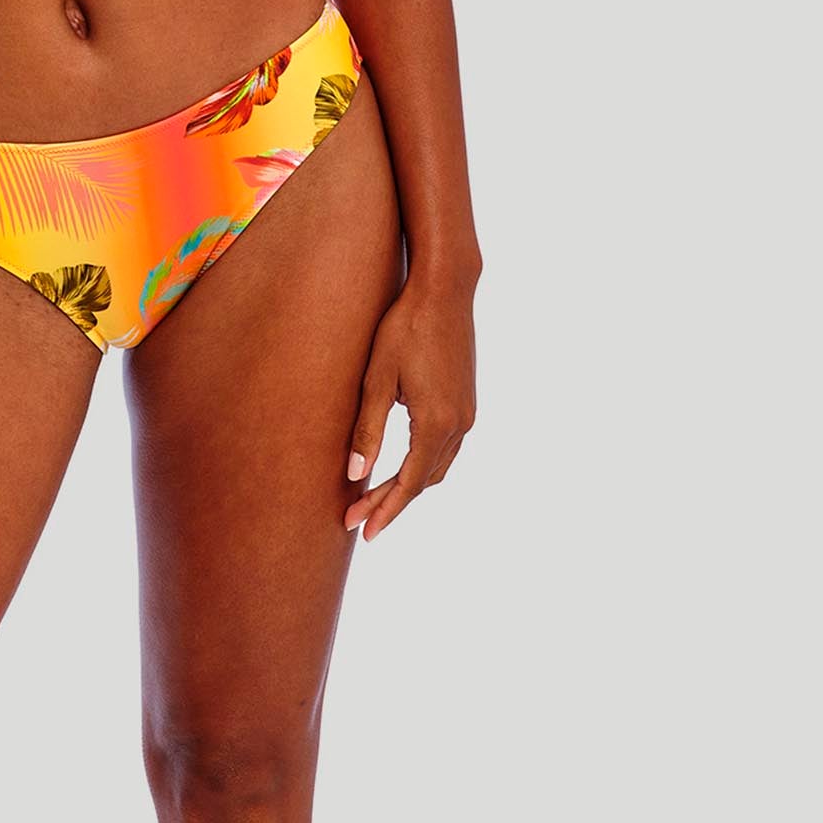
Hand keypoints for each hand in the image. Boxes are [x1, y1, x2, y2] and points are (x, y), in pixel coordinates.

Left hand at [342, 270, 477, 541]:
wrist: (445, 290)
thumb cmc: (405, 327)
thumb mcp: (377, 377)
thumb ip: (367, 429)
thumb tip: (355, 474)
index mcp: (436, 424)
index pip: (408, 484)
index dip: (384, 510)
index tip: (361, 531)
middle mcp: (459, 425)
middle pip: (424, 481)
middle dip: (391, 502)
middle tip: (357, 519)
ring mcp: (467, 413)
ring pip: (438, 466)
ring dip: (408, 485)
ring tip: (374, 498)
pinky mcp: (466, 400)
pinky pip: (446, 447)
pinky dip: (423, 464)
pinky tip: (402, 464)